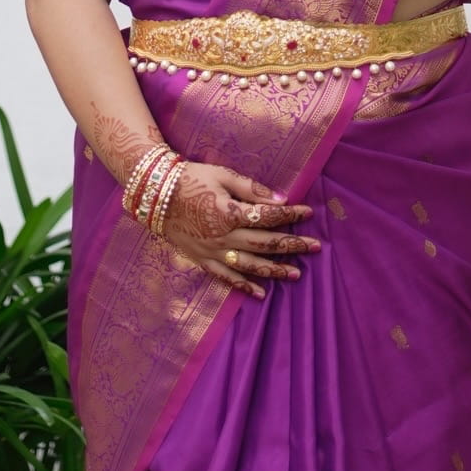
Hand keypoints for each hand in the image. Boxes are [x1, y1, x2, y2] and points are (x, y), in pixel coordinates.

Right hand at [161, 161, 320, 298]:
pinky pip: (226, 278)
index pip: (269, 217)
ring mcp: (213, 252)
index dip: (290, 215)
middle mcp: (224, 237)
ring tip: (296, 274)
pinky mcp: (202, 260)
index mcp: (230, 213)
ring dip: (275, 270)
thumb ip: (252, 188)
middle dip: (292, 245)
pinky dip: (244, 288)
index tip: (308, 213)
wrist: (154, 195)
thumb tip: (281, 198)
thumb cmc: (191, 179)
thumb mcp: (222, 175)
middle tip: (315, 247)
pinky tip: (261, 294)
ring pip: (250, 266)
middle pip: (265, 244)